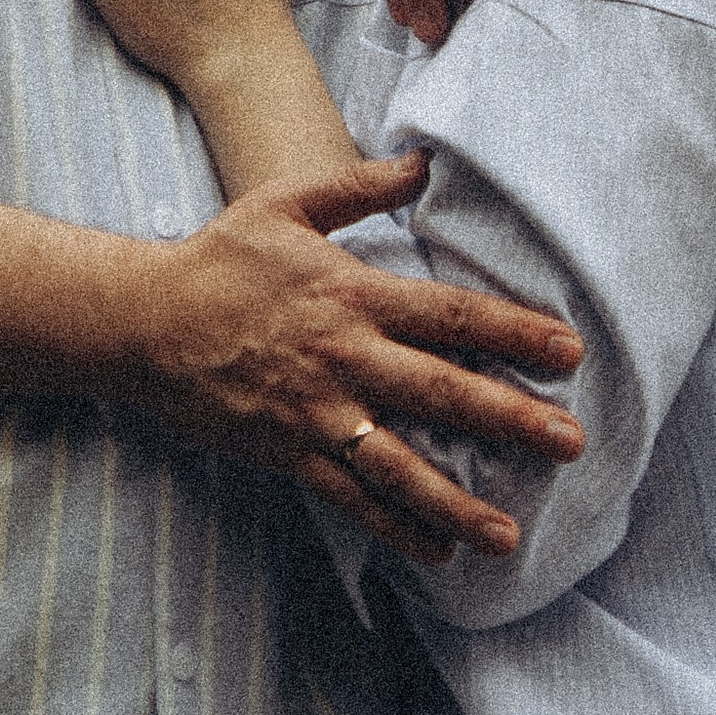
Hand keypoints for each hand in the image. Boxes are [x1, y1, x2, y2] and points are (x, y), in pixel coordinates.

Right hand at [133, 159, 584, 570]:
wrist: (144, 322)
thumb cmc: (220, 258)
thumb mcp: (286, 202)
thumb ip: (359, 184)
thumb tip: (422, 162)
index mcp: (352, 294)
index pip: (450, 315)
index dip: (513, 332)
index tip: (568, 351)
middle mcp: (345, 357)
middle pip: (442, 392)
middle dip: (512, 420)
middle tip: (571, 442)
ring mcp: (318, 412)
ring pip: (401, 464)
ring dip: (459, 500)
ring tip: (511, 533)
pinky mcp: (290, 452)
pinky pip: (352, 498)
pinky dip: (397, 527)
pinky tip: (439, 552)